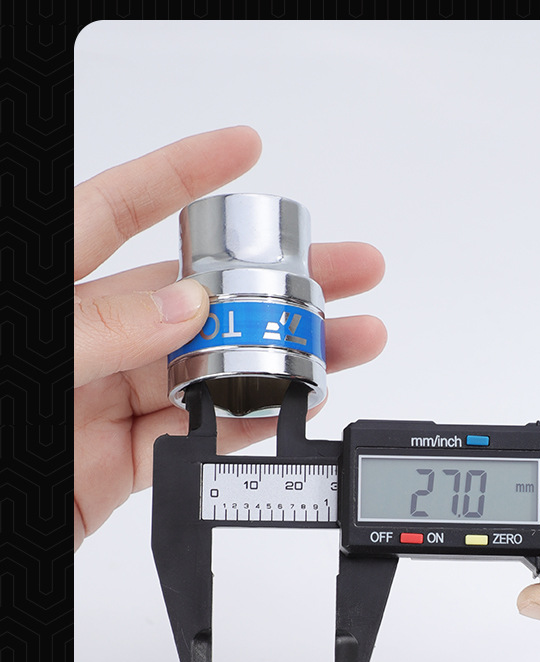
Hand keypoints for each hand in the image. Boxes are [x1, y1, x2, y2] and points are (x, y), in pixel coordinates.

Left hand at [74, 127, 385, 549]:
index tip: (242, 154)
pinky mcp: (115, 464)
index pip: (114, 210)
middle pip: (191, 299)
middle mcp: (78, 341)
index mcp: (46, 295)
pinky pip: (196, 438)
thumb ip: (98, 329)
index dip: (181, 174)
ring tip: (344, 343)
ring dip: (281, 358)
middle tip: (338, 270)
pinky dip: (247, 424)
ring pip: (208, 371)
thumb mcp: (27, 364)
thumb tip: (183, 307)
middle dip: (272, 282)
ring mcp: (99, 403)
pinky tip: (291, 405)